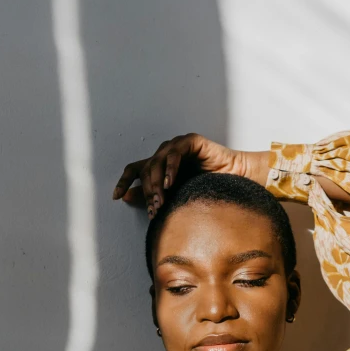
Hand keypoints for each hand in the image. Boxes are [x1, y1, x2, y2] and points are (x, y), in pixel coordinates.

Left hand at [112, 133, 266, 216]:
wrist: (233, 182)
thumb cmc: (205, 189)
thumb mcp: (174, 196)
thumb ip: (151, 196)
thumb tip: (126, 197)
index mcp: (158, 166)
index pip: (134, 169)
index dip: (124, 181)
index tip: (116, 196)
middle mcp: (164, 154)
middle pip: (146, 169)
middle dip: (148, 191)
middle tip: (154, 209)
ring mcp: (176, 146)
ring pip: (157, 162)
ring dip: (157, 183)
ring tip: (162, 200)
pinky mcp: (190, 141)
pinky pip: (174, 154)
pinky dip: (171, 169)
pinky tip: (171, 183)